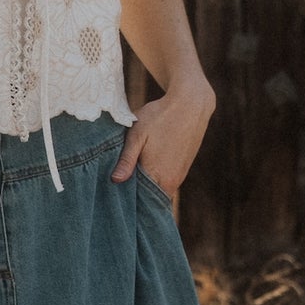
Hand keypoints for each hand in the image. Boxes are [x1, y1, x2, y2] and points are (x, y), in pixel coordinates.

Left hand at [110, 78, 214, 199]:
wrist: (191, 104)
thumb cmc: (160, 116)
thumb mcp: (137, 134)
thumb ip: (127, 159)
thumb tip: (115, 180)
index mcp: (159, 176)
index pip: (140, 200)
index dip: (127, 201)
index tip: (113, 198)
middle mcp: (172, 181)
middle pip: (149, 198)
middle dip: (135, 197)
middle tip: (116, 190)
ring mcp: (180, 175)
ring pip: (158, 189)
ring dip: (144, 187)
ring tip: (128, 178)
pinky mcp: (183, 168)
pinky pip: (165, 181)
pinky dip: (154, 179)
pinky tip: (143, 169)